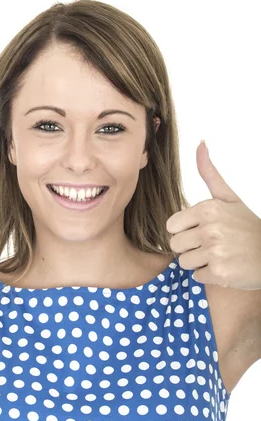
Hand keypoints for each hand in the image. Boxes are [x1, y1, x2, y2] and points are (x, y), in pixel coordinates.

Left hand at [166, 141, 260, 289]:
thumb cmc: (247, 227)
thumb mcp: (230, 198)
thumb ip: (210, 174)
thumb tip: (200, 144)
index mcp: (208, 209)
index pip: (172, 226)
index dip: (184, 231)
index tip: (201, 231)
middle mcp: (211, 229)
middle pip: (175, 245)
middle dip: (190, 248)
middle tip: (211, 245)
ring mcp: (215, 251)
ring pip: (184, 262)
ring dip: (199, 262)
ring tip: (219, 255)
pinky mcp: (220, 272)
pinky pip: (197, 276)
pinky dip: (209, 275)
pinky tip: (225, 267)